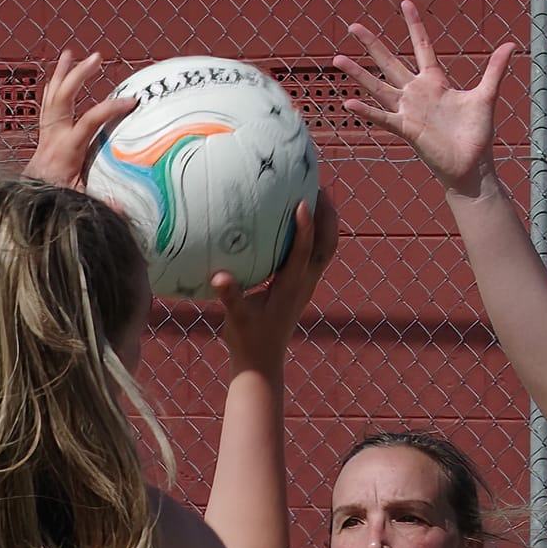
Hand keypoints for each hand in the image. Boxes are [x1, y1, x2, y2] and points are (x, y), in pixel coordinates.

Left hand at [22, 50, 136, 190]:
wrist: (29, 200)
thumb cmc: (56, 199)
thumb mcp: (80, 202)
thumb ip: (101, 203)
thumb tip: (123, 208)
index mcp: (68, 148)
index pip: (91, 119)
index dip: (111, 107)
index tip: (132, 101)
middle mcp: (55, 134)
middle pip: (65, 96)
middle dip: (80, 74)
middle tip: (97, 57)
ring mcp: (47, 131)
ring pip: (53, 95)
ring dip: (62, 73)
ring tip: (71, 53)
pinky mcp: (44, 133)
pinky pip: (47, 103)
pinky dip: (52, 87)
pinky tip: (58, 75)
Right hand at [210, 188, 339, 369]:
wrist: (262, 361)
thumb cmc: (247, 340)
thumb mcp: (236, 318)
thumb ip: (230, 297)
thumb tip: (218, 278)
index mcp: (290, 287)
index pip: (303, 252)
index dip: (305, 227)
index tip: (303, 201)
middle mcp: (304, 283)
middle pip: (327, 244)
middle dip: (327, 215)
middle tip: (319, 185)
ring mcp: (306, 284)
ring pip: (326, 248)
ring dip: (326, 221)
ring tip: (318, 193)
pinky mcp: (302, 285)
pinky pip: (316, 254)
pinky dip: (315, 233)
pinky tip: (301, 218)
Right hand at [336, 0, 518, 197]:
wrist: (471, 164)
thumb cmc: (476, 134)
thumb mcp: (486, 96)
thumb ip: (495, 70)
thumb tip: (512, 44)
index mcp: (435, 81)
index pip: (421, 46)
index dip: (414, 25)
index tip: (405, 3)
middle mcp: (417, 93)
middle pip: (390, 62)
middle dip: (372, 44)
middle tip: (353, 26)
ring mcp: (408, 110)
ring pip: (378, 87)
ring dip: (359, 74)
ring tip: (338, 59)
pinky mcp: (406, 129)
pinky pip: (382, 117)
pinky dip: (366, 111)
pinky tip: (348, 103)